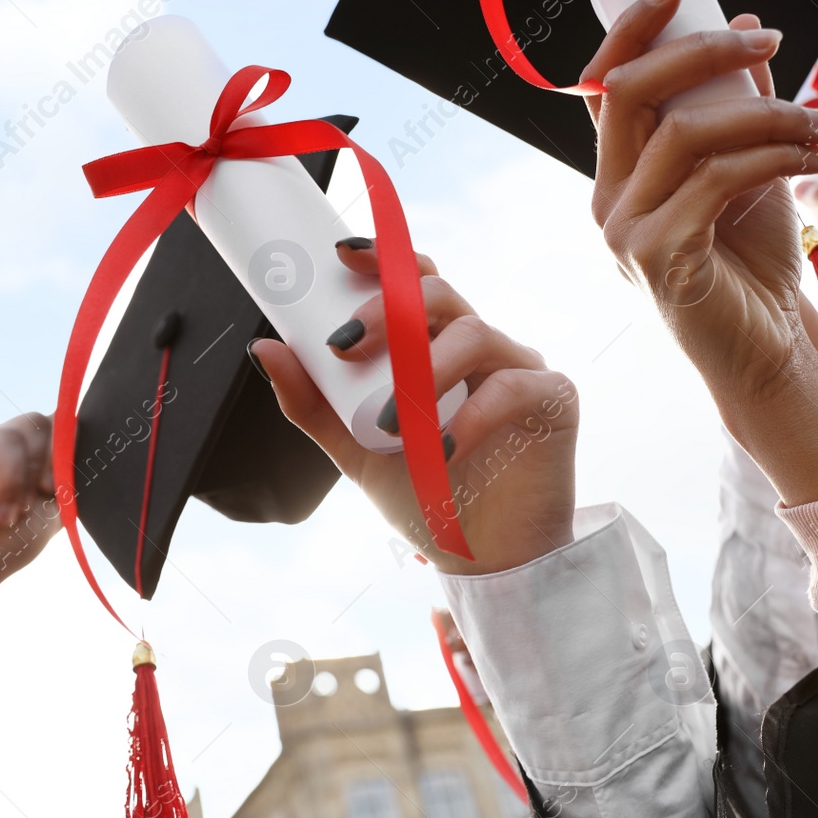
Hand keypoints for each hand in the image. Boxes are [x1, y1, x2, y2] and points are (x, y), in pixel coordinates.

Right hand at [0, 413, 57, 640]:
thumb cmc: (8, 544)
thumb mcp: (53, 507)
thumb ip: (68, 470)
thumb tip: (76, 430)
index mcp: (30, 454)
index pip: (57, 423)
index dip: (61, 449)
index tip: (51, 488)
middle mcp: (1, 444)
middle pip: (34, 422)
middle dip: (35, 469)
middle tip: (25, 508)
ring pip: (6, 437)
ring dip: (9, 485)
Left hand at [251, 241, 578, 575]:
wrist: (482, 561)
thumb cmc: (427, 498)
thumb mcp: (357, 452)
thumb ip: (314, 404)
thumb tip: (263, 348)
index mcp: (437, 345)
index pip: (415, 281)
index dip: (383, 258)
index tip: (341, 256)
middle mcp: (480, 346)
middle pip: (440, 293)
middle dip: (388, 309)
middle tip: (343, 345)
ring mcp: (520, 367)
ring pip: (474, 333)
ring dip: (423, 370)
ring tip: (390, 423)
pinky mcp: (554, 399)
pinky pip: (512, 385)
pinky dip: (471, 416)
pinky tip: (443, 449)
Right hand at [582, 0, 817, 414]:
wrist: (765, 352)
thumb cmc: (753, 266)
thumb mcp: (749, 170)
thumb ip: (739, 107)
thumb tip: (747, 25)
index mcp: (618, 177)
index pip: (605, 87)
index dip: (634, 31)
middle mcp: (607, 201)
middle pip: (632, 93)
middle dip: (703, 52)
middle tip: (770, 43)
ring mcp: (624, 231)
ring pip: (683, 132)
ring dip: (764, 114)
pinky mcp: (657, 256)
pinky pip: (715, 178)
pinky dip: (770, 156)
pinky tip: (810, 159)